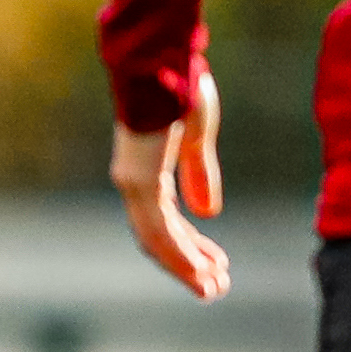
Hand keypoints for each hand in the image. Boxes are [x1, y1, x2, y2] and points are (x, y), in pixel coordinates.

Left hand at [111, 62, 228, 300]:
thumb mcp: (196, 139)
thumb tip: (207, 213)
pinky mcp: (137, 178)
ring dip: (185, 268)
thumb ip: (199, 173)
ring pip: (156, 240)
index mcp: (146, 170)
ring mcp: (132, 181)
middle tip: (216, 287)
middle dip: (188, 265)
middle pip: (157, 238)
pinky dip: (180, 254)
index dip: (191, 246)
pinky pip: (158, 229)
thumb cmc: (182, 89)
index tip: (218, 264)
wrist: (167, 61)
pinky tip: (200, 272)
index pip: (166, 221)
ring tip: (212, 290)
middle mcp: (133, 180)